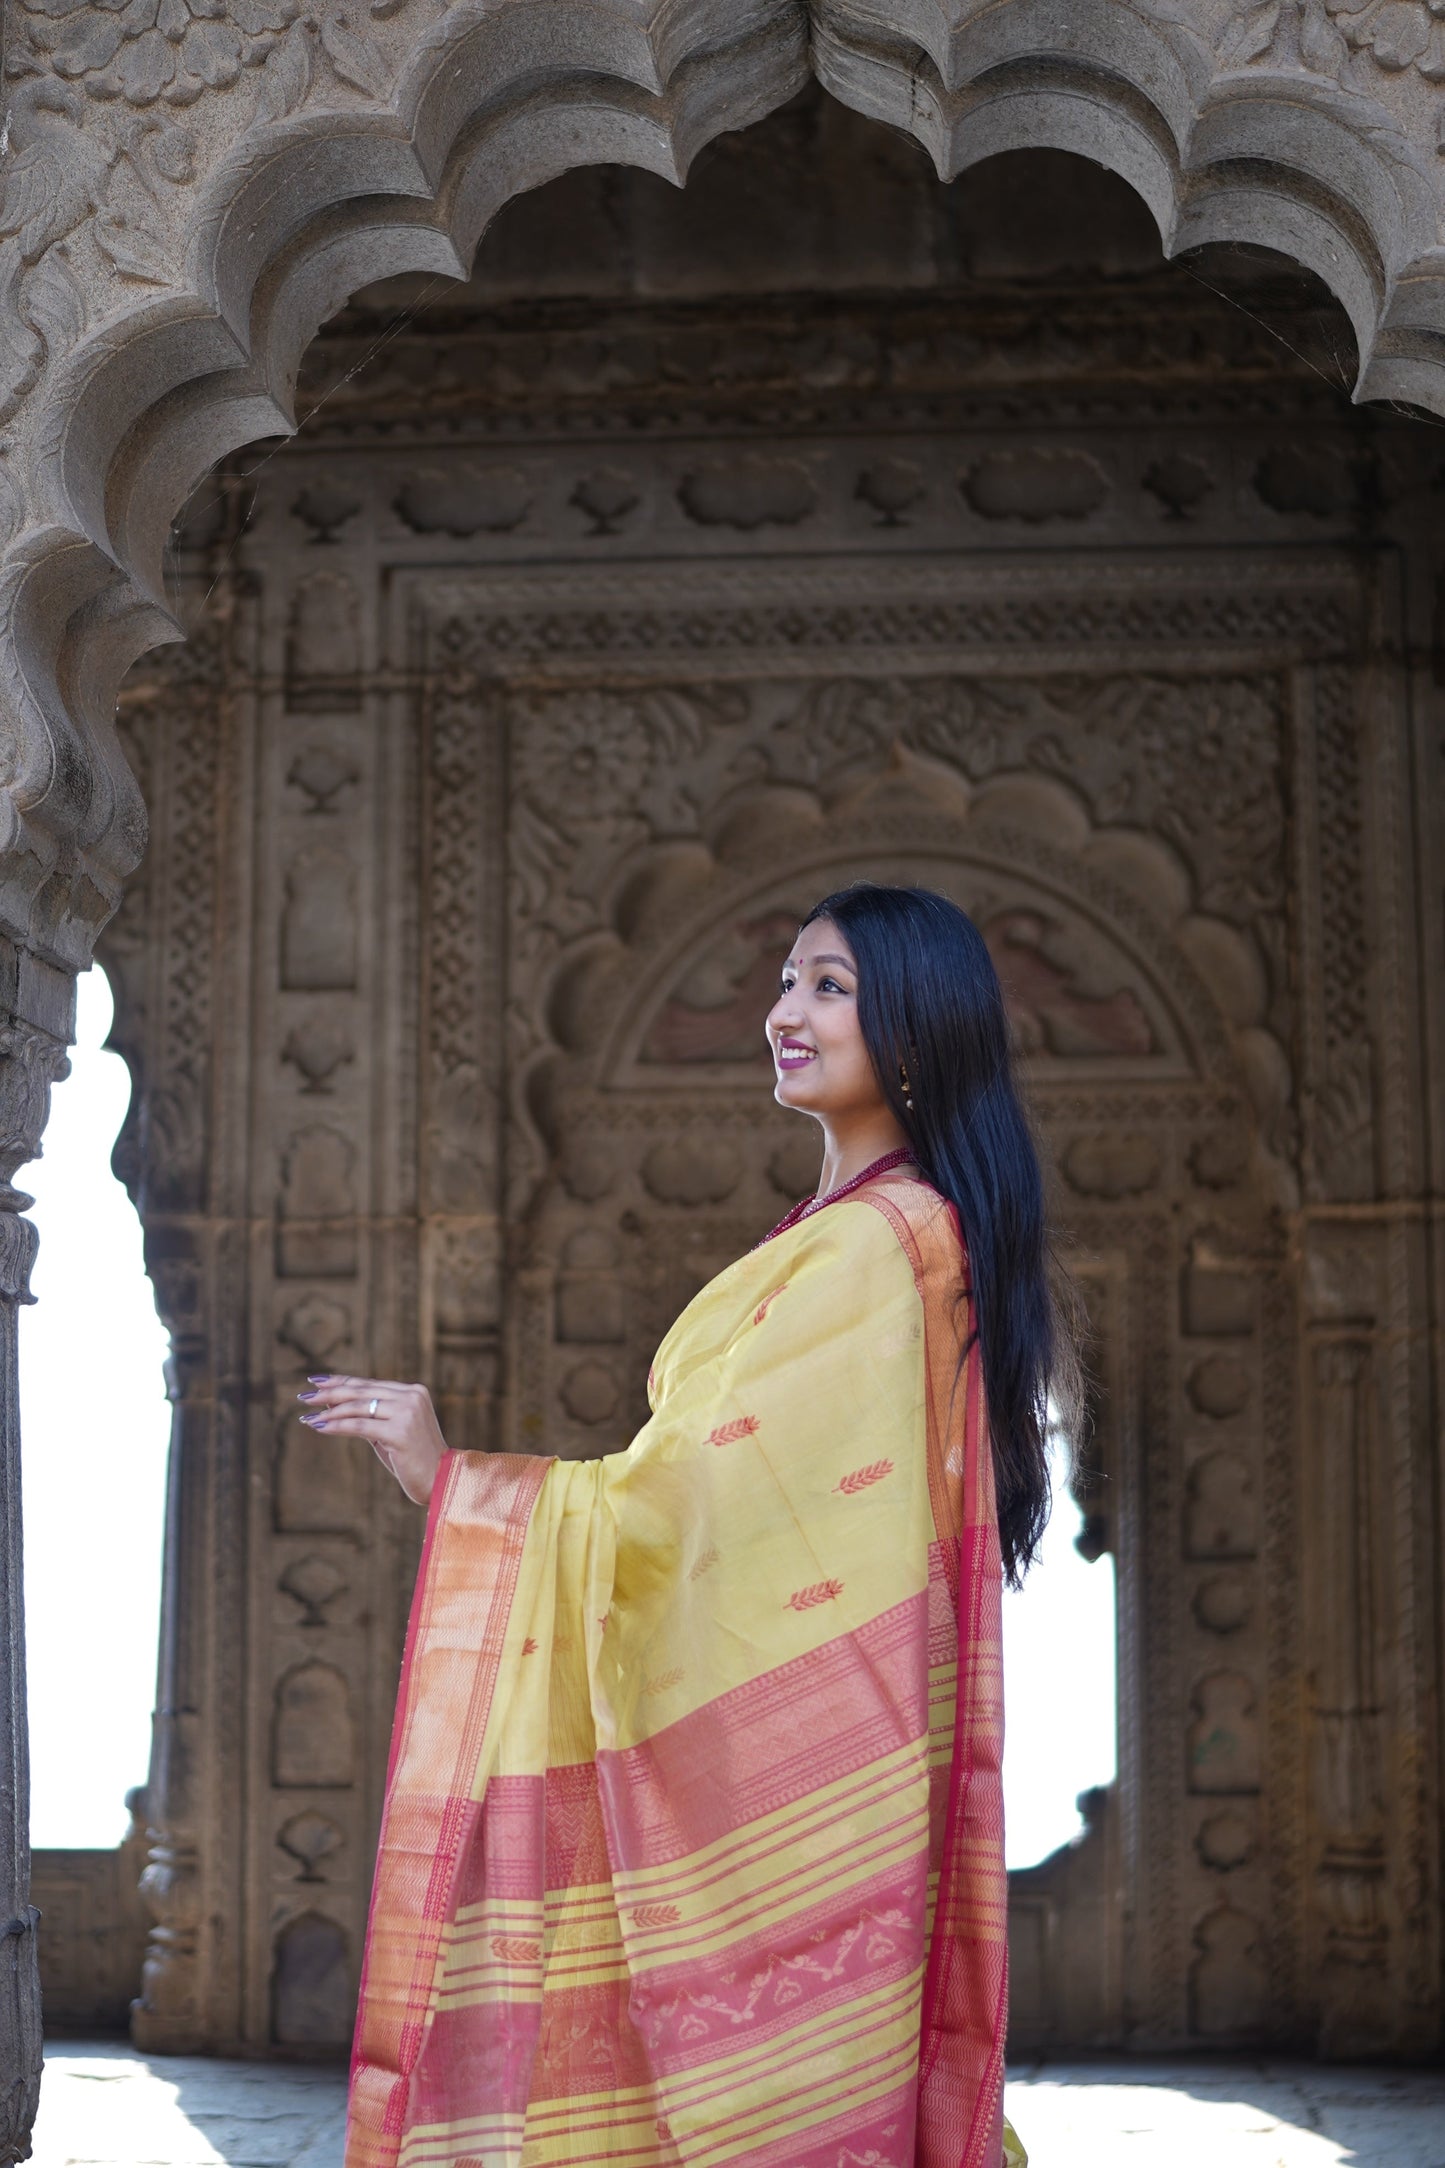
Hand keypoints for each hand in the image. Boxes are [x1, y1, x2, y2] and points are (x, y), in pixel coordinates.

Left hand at [298, 1374, 447, 1504]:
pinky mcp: (400, 1431)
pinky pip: (360, 1426)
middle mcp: (411, 1396)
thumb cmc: (412, 1459)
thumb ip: (368, 1415)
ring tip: (307, 1417)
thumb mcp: (389, 1431)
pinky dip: (337, 1426)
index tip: (316, 1381)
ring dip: (329, 1412)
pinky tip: (319, 1427)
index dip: (340, 1381)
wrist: (441, 1481)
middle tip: (304, 1397)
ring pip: (358, 1407)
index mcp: (413, 1391)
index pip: (368, 1383)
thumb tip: (331, 1404)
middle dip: (329, 1393)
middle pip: (361, 1391)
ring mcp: (408, 1412)